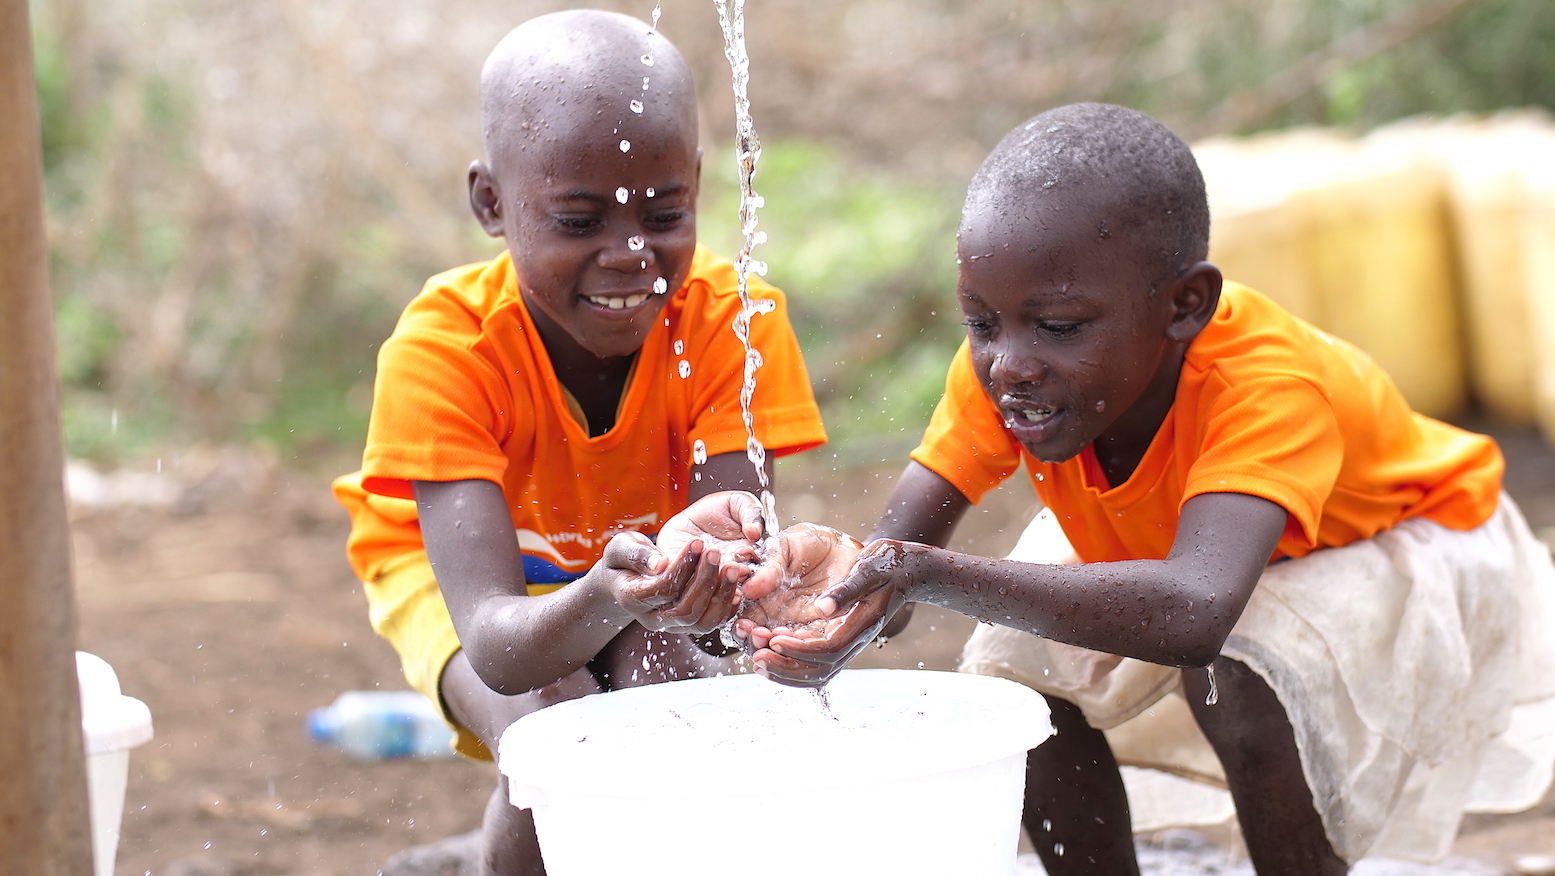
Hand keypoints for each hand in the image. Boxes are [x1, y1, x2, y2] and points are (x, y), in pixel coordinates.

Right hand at [601, 491, 766, 634]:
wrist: (625, 579)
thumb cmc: (623, 559)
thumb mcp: (621, 548)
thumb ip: (636, 554)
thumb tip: (660, 564)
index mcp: (633, 599)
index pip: (664, 588)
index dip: (683, 566)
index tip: (697, 542)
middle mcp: (653, 618)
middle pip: (686, 610)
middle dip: (705, 580)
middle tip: (717, 552)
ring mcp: (672, 625)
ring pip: (702, 622)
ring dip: (721, 594)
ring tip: (733, 567)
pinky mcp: (689, 624)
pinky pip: (712, 623)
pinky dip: (727, 607)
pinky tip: (736, 585)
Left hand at [730, 527, 893, 687]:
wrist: (905, 571)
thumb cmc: (886, 565)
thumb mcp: (868, 569)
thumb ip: (847, 588)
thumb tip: (823, 607)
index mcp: (861, 625)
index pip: (829, 649)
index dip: (799, 649)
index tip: (773, 638)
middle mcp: (854, 640)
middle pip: (820, 671)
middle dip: (786, 668)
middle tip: (757, 657)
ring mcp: (846, 643)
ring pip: (815, 673)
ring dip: (785, 671)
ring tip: (757, 659)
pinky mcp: (837, 639)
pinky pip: (813, 662)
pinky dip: (790, 663)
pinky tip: (768, 651)